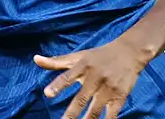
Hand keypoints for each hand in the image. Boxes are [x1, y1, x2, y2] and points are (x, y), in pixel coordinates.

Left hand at [34, 38, 148, 118]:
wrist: (129, 52)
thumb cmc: (99, 55)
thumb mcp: (79, 56)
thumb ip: (56, 61)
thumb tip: (35, 59)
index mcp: (83, 66)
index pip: (68, 76)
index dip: (58, 85)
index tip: (47, 94)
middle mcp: (95, 77)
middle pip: (81, 99)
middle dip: (71, 114)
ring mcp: (108, 89)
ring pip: (95, 111)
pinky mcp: (120, 97)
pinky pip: (112, 115)